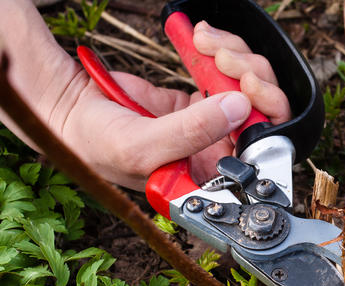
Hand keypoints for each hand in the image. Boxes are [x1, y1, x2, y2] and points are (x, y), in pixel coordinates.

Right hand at [60, 21, 289, 190]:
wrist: (69, 110)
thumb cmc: (98, 145)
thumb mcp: (143, 147)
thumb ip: (192, 131)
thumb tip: (239, 107)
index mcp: (210, 176)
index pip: (259, 152)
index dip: (265, 119)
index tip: (249, 88)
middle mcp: (215, 151)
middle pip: (261, 114)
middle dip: (252, 78)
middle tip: (226, 58)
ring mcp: (209, 122)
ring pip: (247, 88)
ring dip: (235, 58)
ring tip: (206, 43)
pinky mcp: (198, 98)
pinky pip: (225, 72)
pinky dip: (220, 51)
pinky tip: (202, 39)